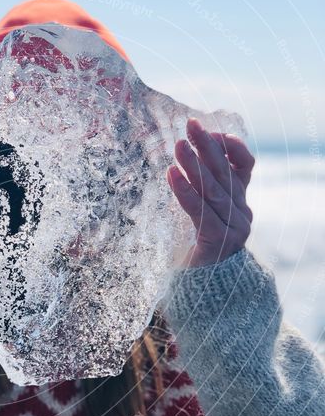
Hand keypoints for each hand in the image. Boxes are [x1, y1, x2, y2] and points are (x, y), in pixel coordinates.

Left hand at [166, 118, 254, 267]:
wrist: (198, 291)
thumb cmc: (192, 248)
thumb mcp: (199, 212)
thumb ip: (199, 189)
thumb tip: (184, 156)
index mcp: (240, 203)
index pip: (244, 167)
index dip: (231, 147)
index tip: (213, 131)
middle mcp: (241, 213)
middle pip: (226, 173)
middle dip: (208, 146)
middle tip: (191, 124)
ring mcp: (233, 229)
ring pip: (213, 190)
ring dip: (194, 165)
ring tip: (178, 146)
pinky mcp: (217, 243)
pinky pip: (199, 212)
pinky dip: (185, 191)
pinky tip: (171, 174)